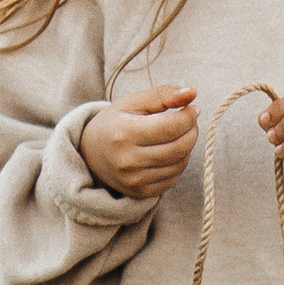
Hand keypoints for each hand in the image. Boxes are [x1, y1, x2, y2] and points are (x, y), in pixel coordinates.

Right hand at [78, 84, 197, 201]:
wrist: (90, 155)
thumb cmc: (114, 123)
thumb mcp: (133, 102)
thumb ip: (162, 95)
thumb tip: (193, 92)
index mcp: (123, 133)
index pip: (170, 127)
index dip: (188, 117)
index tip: (192, 108)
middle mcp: (128, 160)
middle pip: (179, 147)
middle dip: (192, 131)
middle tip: (190, 121)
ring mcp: (134, 180)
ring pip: (180, 164)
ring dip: (188, 147)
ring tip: (180, 134)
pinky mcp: (141, 192)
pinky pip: (174, 178)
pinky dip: (179, 163)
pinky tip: (172, 151)